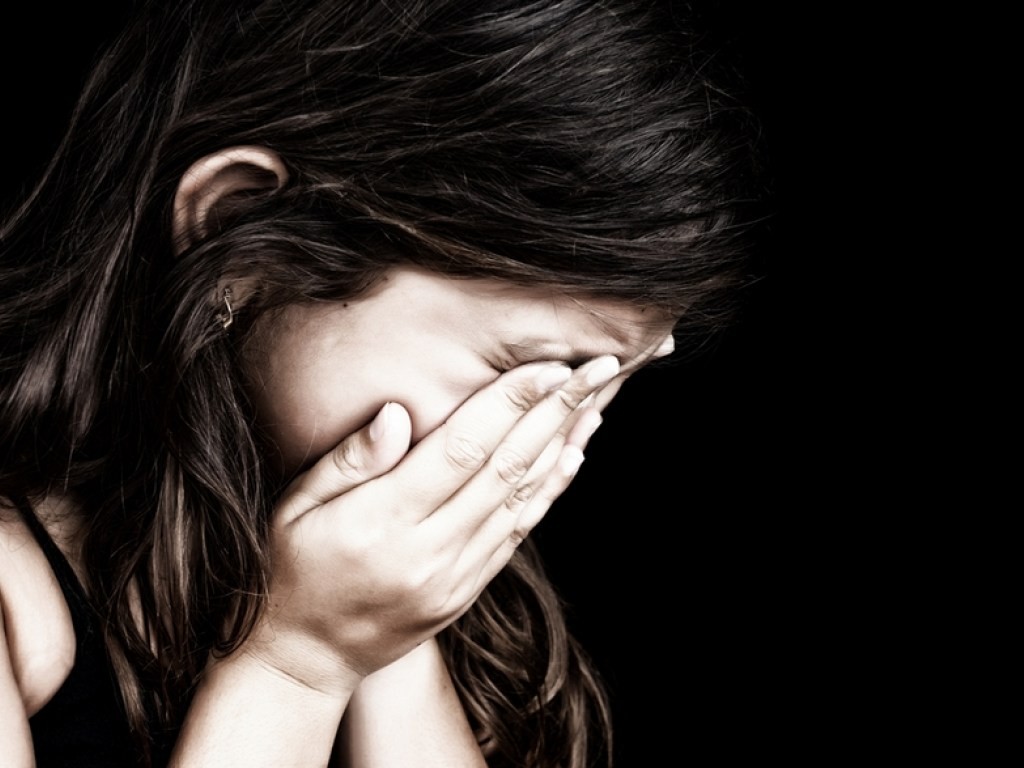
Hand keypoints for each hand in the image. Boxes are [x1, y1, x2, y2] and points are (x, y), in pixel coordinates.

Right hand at [240, 356, 621, 697]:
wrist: (308, 658)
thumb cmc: (293, 569)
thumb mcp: (296, 508)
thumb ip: (349, 460)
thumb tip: (398, 413)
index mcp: (385, 521)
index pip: (462, 449)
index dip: (510, 403)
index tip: (550, 365)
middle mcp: (430, 550)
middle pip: (507, 468)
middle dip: (556, 412)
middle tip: (598, 369)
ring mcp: (455, 576)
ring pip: (523, 499)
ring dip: (565, 446)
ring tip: (597, 403)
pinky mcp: (467, 590)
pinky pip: (519, 533)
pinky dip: (550, 491)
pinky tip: (572, 455)